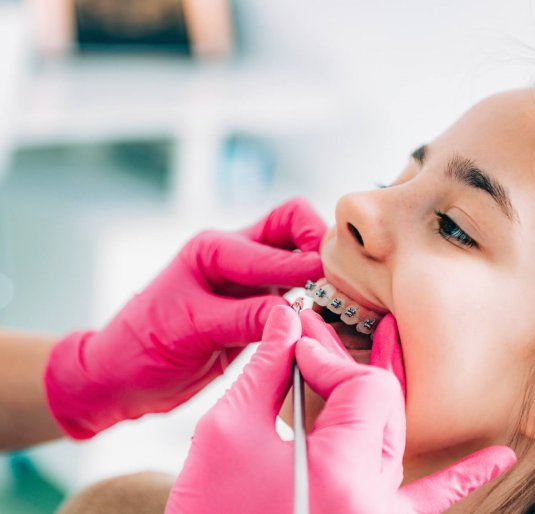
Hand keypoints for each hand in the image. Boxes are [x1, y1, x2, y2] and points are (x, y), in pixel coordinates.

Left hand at [45, 198, 325, 438]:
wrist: (122, 376)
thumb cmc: (142, 348)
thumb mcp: (192, 329)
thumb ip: (245, 318)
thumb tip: (296, 312)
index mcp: (213, 249)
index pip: (276, 242)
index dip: (307, 263)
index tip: (331, 286)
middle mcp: (233, 256)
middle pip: (292, 224)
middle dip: (319, 242)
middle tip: (338, 277)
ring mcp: (245, 281)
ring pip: (296, 256)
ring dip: (319, 271)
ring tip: (338, 298)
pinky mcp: (252, 307)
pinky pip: (291, 292)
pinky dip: (311, 299)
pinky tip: (321, 316)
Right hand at [165, 306, 515, 513]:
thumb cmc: (207, 507)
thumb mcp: (228, 430)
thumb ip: (265, 368)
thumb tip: (287, 322)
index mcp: (341, 476)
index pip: (366, 386)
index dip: (328, 356)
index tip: (294, 346)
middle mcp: (372, 502)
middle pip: (384, 406)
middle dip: (343, 367)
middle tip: (312, 336)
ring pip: (395, 435)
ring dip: (378, 390)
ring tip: (386, 341)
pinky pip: (427, 500)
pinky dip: (459, 478)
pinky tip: (494, 458)